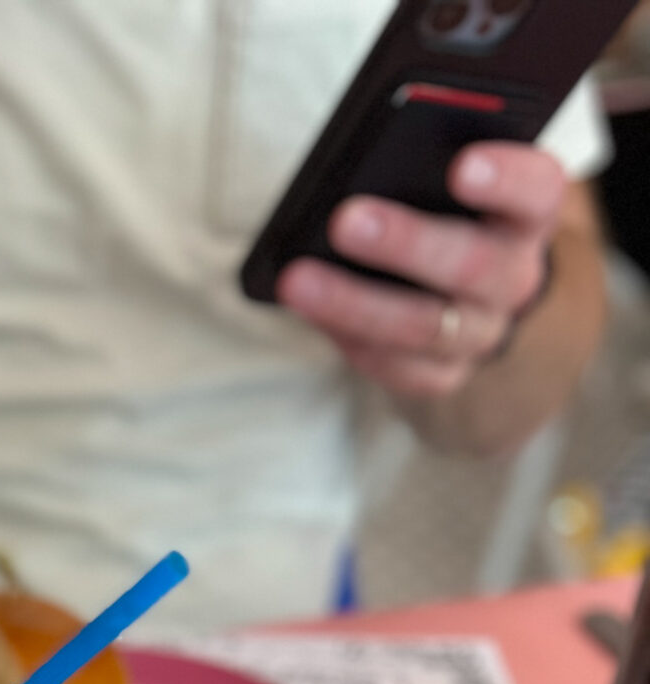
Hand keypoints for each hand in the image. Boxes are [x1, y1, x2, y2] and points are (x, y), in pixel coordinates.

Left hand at [275, 142, 561, 400]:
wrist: (476, 289)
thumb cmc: (452, 209)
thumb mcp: (455, 174)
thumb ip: (430, 157)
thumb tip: (366, 161)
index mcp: (530, 212)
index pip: (536, 190)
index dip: (505, 179)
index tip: (462, 165)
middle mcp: (516, 275)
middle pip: (472, 265)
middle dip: (406, 243)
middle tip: (345, 220)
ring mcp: (483, 331)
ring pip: (425, 327)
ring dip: (355, 303)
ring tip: (297, 279)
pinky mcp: (446, 374)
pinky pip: (400, 368)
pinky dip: (351, 340)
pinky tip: (311, 314)